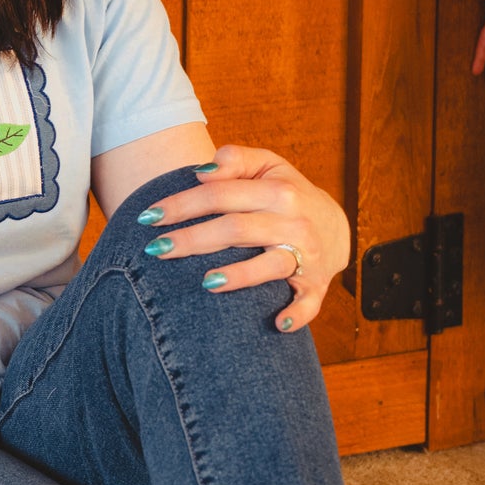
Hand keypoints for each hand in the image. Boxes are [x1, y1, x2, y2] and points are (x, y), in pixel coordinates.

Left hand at [138, 143, 350, 333]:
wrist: (335, 227)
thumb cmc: (288, 194)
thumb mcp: (268, 166)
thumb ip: (236, 160)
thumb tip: (202, 171)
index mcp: (277, 191)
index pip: (220, 195)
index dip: (182, 204)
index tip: (148, 216)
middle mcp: (292, 222)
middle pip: (236, 230)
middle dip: (192, 240)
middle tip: (154, 250)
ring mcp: (305, 255)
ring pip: (269, 265)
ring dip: (240, 276)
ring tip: (205, 282)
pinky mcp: (316, 284)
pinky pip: (309, 303)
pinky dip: (296, 315)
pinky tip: (278, 324)